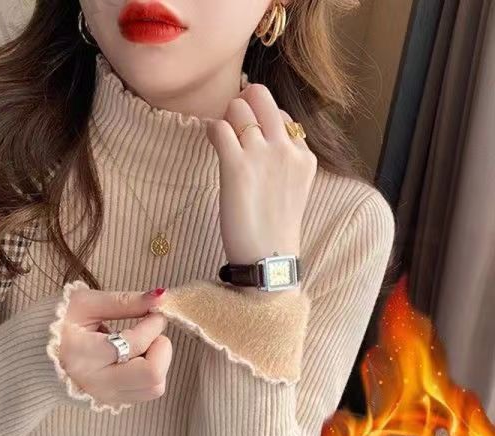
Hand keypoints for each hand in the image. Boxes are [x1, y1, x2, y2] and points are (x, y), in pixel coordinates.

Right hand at [58, 287, 171, 410]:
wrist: (32, 358)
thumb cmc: (57, 325)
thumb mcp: (85, 304)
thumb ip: (124, 301)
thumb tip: (160, 297)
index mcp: (85, 355)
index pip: (137, 342)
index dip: (154, 323)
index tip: (153, 312)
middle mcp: (97, 383)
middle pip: (153, 375)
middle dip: (161, 348)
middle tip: (149, 332)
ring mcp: (105, 397)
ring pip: (155, 388)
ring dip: (158, 362)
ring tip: (140, 345)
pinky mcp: (111, 403)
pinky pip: (146, 392)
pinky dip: (150, 373)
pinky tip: (132, 357)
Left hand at [205, 83, 316, 265]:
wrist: (268, 258)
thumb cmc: (275, 229)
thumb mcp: (294, 189)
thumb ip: (285, 161)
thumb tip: (262, 140)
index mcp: (304, 155)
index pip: (281, 115)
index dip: (261, 121)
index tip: (251, 137)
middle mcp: (286, 149)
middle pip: (260, 96)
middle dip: (242, 105)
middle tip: (232, 127)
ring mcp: (262, 155)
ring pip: (237, 107)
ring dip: (225, 120)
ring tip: (223, 142)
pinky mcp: (237, 166)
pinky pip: (218, 127)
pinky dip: (211, 132)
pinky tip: (213, 146)